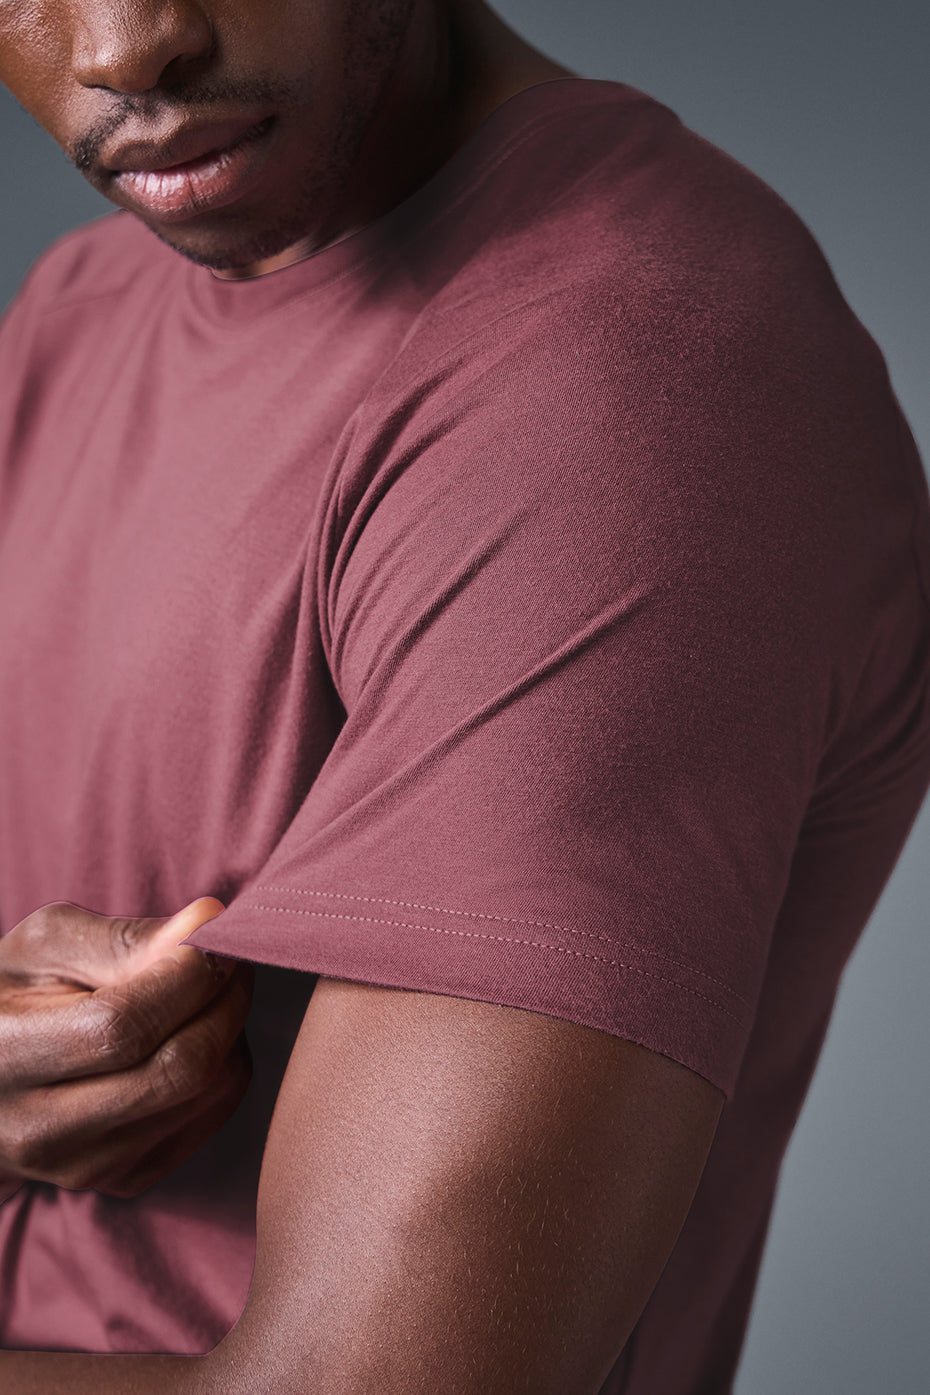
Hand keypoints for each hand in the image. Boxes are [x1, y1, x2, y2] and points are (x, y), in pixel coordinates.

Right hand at [0, 898, 253, 1200]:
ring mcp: (84, 1167)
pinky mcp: (123, 1180)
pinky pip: (212, 1118)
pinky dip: (225, 1066)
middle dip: (225, 1000)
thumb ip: (126, 937)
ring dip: (231, 1030)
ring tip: (208, 991)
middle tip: (230, 958)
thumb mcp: (48, 946)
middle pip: (179, 1069)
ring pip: (208, 1094)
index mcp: (7, 1058)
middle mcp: (41, 1132)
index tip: (213, 933)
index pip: (125, 1026)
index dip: (187, 975)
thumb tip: (207, 922)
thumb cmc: (16, 993)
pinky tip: (196, 1034)